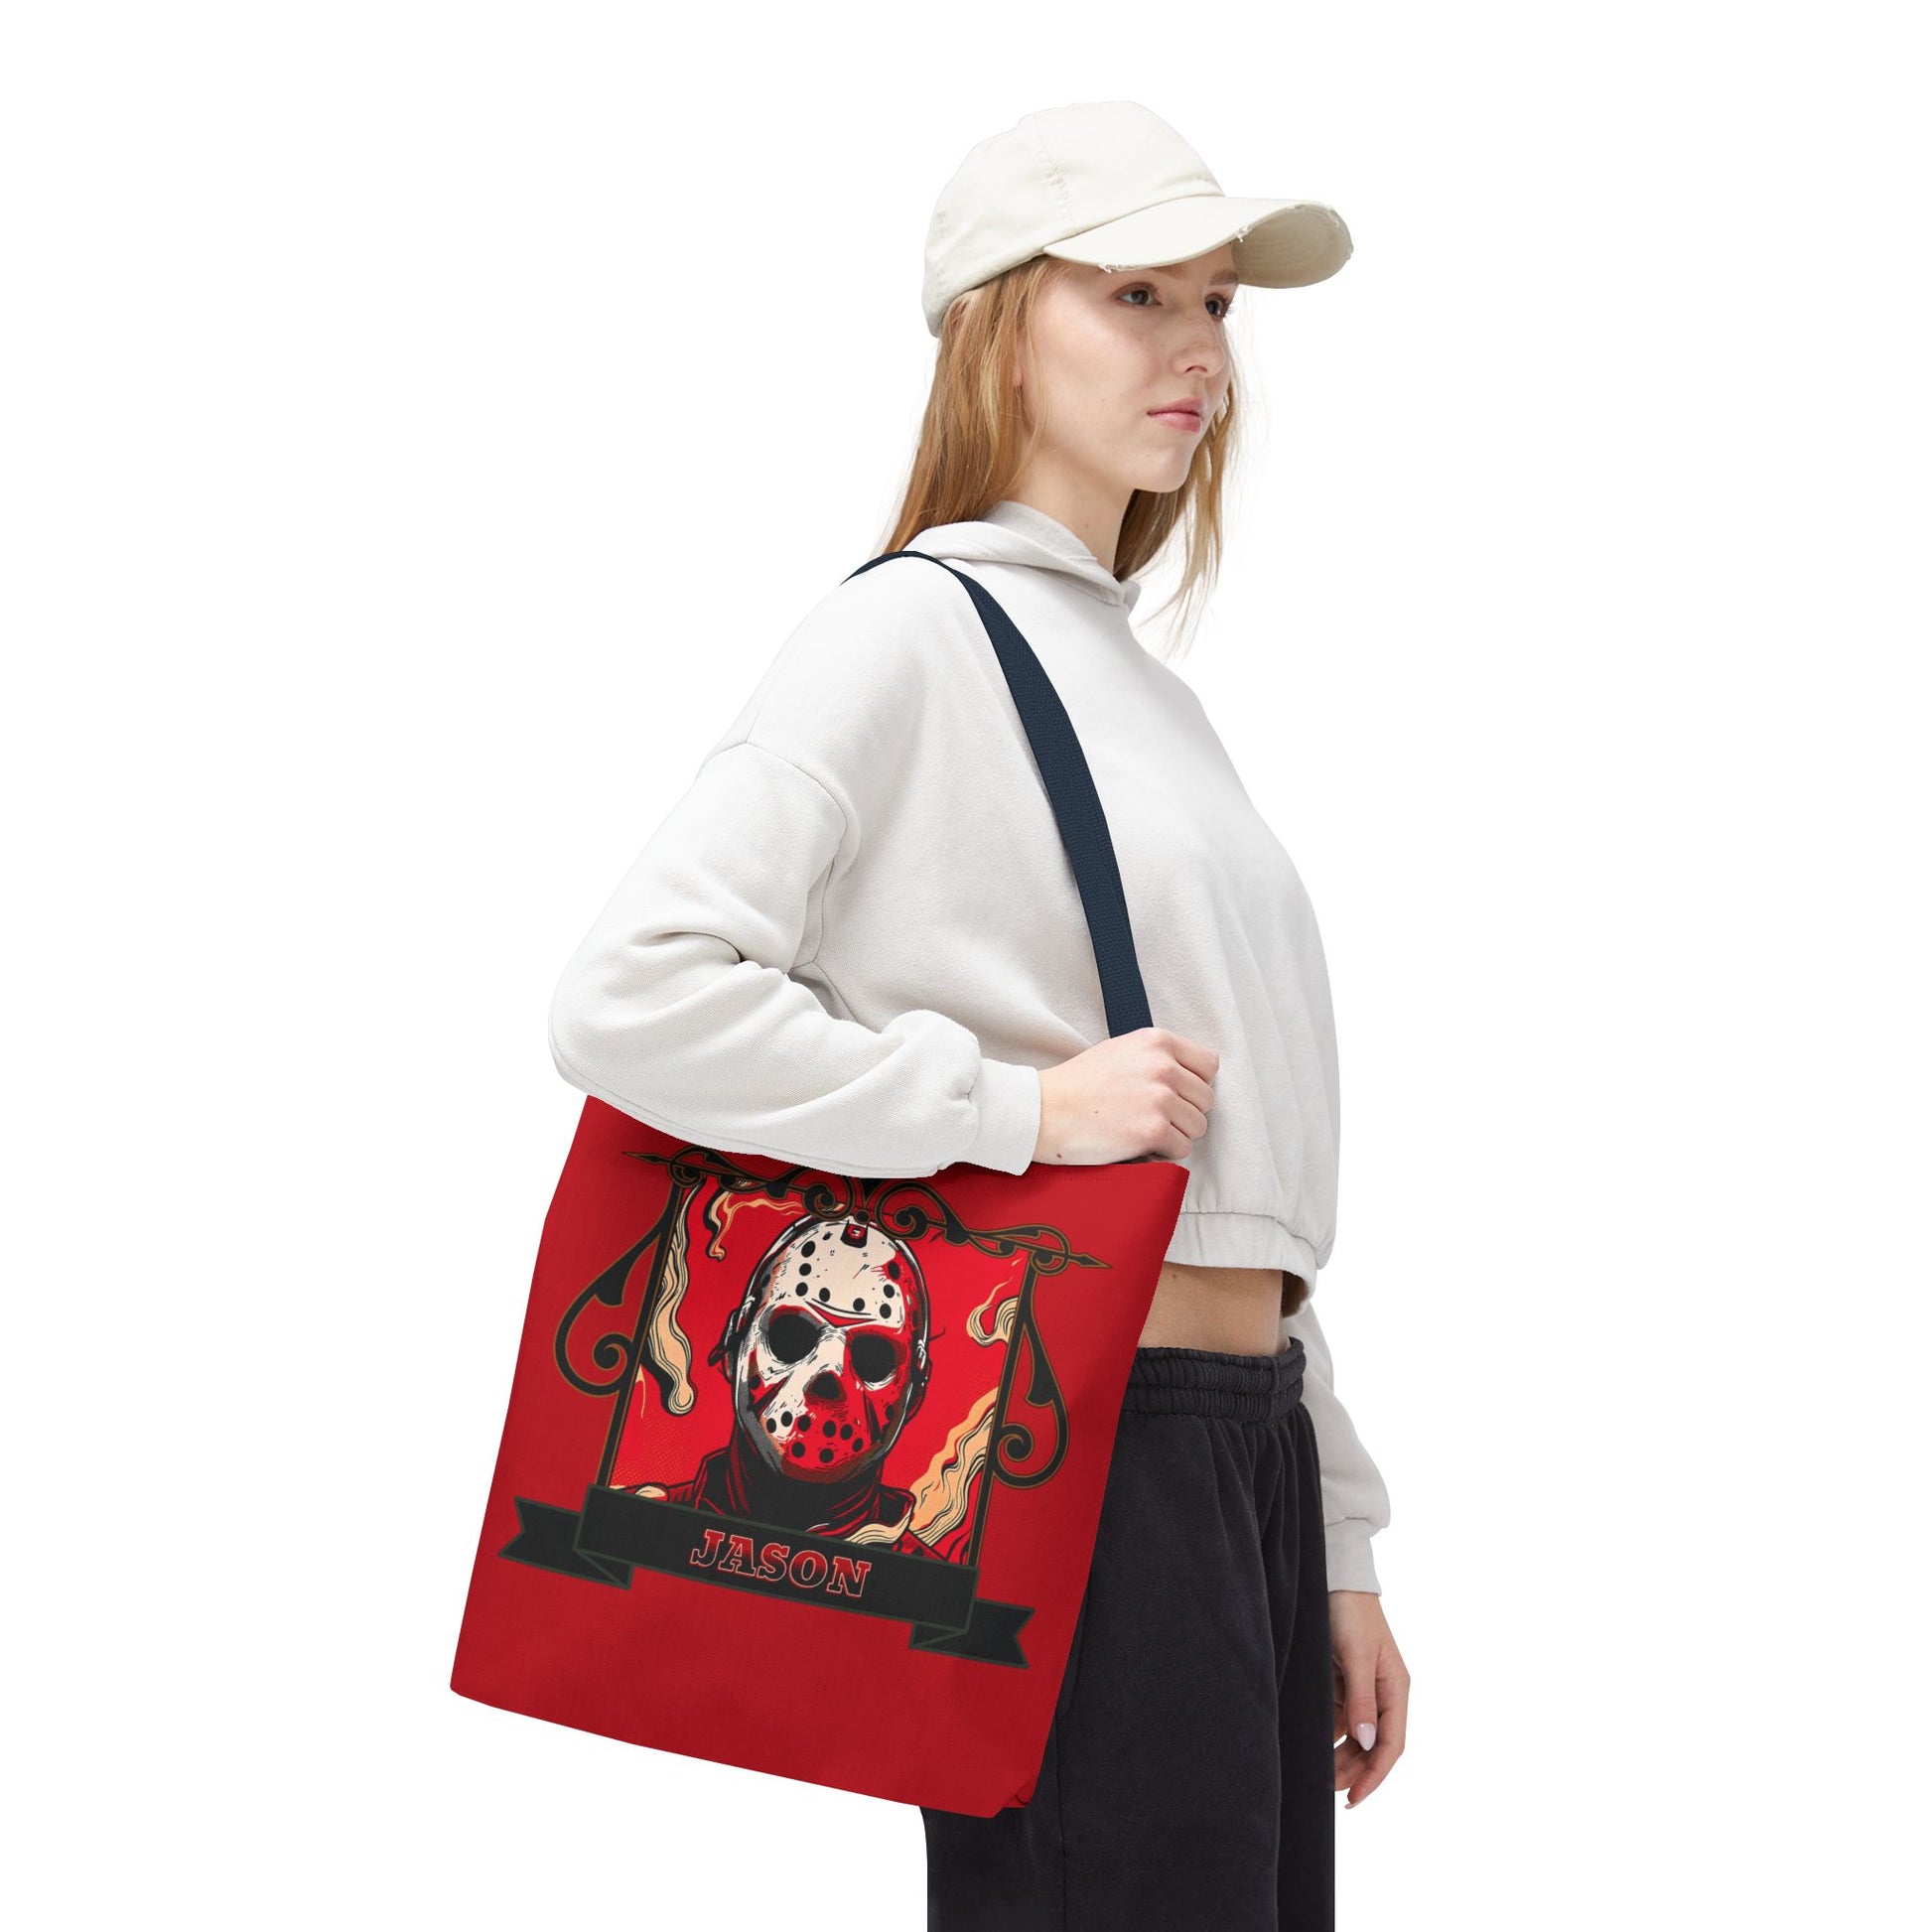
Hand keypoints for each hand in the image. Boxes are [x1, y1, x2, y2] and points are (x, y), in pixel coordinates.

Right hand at [1034, 1027, 1217, 1164]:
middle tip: (1153, 1117)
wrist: (1044, 1110)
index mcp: (1157, 1041)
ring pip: (1198, 1126)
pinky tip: (1138, 1144)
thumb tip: (1190, 1078)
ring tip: (1144, 1130)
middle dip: (1185, 1112)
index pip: (1209, 1064)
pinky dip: (1164, 1153)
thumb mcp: (1121, 1051)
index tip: (1176, 1095)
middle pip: (1206, 1099)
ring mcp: (1160, 1099)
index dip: (1195, 1084)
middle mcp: (1163, 1066)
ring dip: (1176, 1134)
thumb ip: (1157, 1058)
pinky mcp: (1152, 1130)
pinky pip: (1182, 1149)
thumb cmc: (1077, 1084)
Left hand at [1330, 1590, 1407, 1806]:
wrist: (1334, 1578)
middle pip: (1372, 1745)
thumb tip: (1368, 1743)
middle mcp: (1382, 1692)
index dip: (1375, 1774)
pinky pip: (1337, 1716)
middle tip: (1327, 1789)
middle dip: (1353, 1769)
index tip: (1354, 1798)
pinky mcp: (1342, 1680)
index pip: (1391, 1743)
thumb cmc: (1351, 1613)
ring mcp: (1361, 1687)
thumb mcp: (1358, 1656)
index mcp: (1395, 1688)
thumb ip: (1362, 1699)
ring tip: (1318, 1773)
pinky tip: (1311, 1744)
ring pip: (1354, 1735)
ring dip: (1339, 1755)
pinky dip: (1327, 1733)